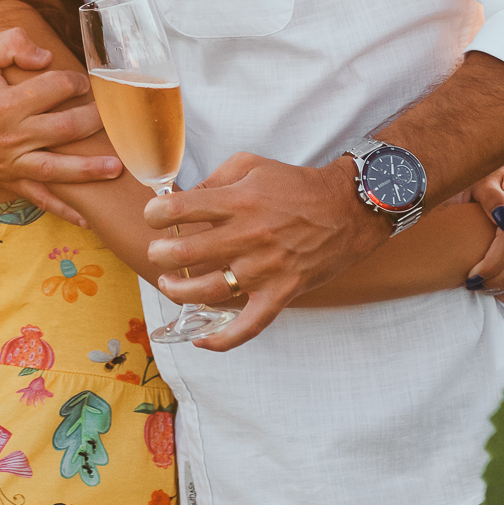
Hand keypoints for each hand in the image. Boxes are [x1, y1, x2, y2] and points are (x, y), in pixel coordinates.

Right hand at [0, 28, 120, 226]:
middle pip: (67, 127)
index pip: (55, 88)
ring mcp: (12, 162)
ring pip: (59, 168)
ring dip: (90, 169)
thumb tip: (45, 55)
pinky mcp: (8, 180)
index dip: (75, 81)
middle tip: (113, 114)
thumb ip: (10, 43)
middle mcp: (13, 136)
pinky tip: (87, 218)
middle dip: (95, 120)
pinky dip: (64, 209)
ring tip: (116, 168)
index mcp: (7, 103)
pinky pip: (40, 198)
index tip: (84, 81)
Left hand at [145, 151, 388, 349]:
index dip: (155, 214)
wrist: (348, 209)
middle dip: (159, 254)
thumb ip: (215, 179)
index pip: (179, 209)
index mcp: (238, 201)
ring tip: (169, 283)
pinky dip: (222, 339)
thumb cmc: (297, 186)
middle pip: (184, 252)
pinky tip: (202, 339)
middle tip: (158, 252)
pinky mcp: (281, 294)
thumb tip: (184, 199)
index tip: (155, 217)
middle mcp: (248, 236)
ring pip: (206, 291)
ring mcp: (264, 269)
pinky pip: (248, 326)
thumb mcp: (252, 164)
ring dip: (176, 291)